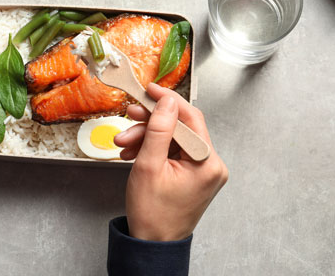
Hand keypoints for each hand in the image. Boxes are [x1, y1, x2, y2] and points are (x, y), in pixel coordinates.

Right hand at [113, 83, 227, 240]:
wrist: (152, 244)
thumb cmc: (152, 214)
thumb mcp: (149, 166)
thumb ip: (159, 129)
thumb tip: (167, 101)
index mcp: (208, 163)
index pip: (190, 118)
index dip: (167, 101)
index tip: (149, 89)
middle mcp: (211, 165)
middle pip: (180, 128)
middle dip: (150, 123)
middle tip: (129, 116)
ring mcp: (203, 170)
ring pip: (173, 139)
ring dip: (147, 137)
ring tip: (124, 144)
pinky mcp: (193, 174)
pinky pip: (173, 151)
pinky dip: (153, 149)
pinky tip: (133, 153)